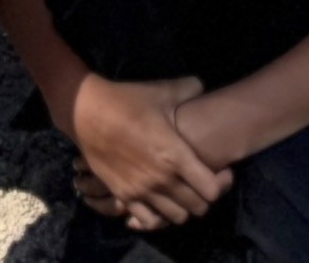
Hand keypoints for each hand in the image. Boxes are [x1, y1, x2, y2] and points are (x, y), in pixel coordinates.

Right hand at [67, 73, 224, 230]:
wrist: (86, 112)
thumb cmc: (127, 101)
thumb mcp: (162, 91)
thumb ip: (189, 89)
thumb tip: (203, 86)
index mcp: (175, 155)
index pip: (212, 189)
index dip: (222, 182)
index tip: (222, 171)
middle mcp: (162, 179)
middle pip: (199, 208)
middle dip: (206, 197)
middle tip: (203, 182)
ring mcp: (142, 191)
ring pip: (177, 218)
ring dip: (184, 208)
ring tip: (182, 193)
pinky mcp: (124, 196)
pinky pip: (149, 221)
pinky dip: (158, 217)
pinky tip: (159, 201)